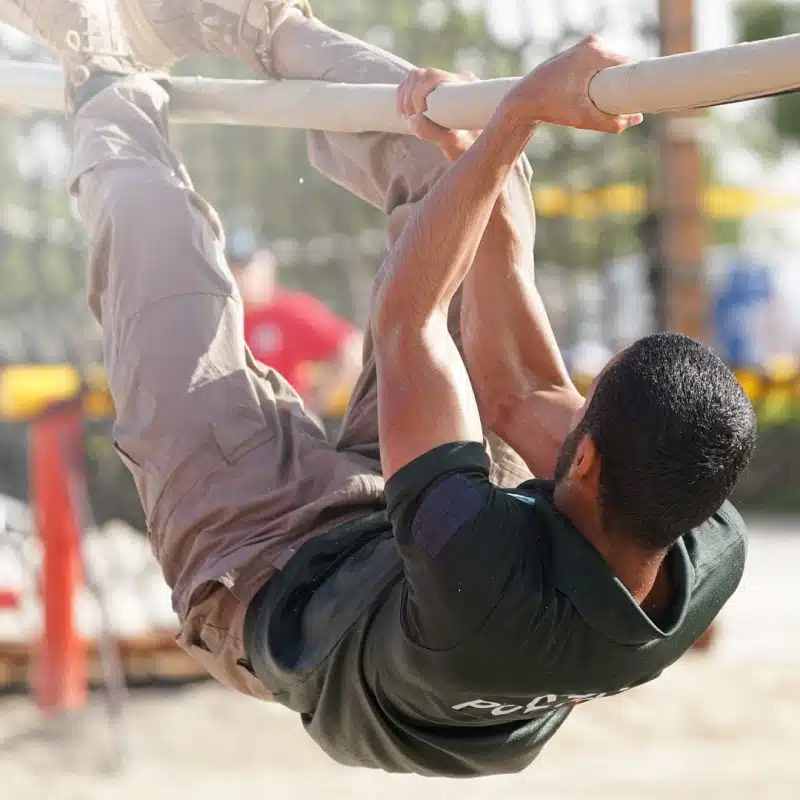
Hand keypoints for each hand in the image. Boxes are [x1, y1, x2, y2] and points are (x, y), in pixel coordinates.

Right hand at [397, 68, 479, 159]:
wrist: (475, 147)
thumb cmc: (468, 147)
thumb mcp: (453, 143)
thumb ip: (433, 133)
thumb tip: (412, 119)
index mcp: (464, 85)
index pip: (433, 76)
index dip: (419, 94)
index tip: (418, 114)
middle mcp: (454, 79)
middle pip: (420, 75)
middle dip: (409, 97)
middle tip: (410, 118)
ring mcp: (443, 82)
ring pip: (413, 77)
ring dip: (404, 97)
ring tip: (407, 117)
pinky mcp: (433, 90)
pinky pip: (410, 84)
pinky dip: (402, 97)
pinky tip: (403, 114)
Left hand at [503, 35, 643, 133]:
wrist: (523, 100)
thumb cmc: (551, 107)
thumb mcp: (584, 118)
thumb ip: (613, 122)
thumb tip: (638, 118)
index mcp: (596, 51)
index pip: (628, 66)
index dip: (633, 84)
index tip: (634, 101)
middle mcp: (591, 42)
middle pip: (618, 66)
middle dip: (618, 86)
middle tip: (611, 107)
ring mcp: (582, 46)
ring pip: (607, 68)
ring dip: (607, 84)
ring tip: (597, 102)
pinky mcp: (576, 53)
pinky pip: (597, 67)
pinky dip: (597, 80)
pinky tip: (590, 95)